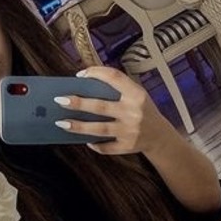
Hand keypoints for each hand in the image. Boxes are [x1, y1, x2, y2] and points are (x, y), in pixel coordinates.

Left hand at [54, 66, 173, 154]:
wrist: (161, 136)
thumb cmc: (143, 111)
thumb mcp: (137, 95)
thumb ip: (118, 88)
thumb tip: (84, 83)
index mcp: (137, 94)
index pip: (114, 78)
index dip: (96, 73)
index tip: (80, 75)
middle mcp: (134, 112)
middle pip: (100, 106)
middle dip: (78, 103)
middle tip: (60, 100)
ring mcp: (130, 131)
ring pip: (99, 129)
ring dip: (78, 126)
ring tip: (61, 123)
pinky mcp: (127, 147)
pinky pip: (106, 147)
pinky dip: (94, 144)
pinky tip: (84, 140)